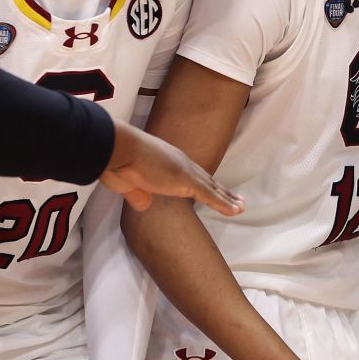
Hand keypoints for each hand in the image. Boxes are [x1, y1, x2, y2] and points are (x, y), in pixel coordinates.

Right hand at [100, 121, 245, 215]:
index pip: (191, 176)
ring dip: (227, 198)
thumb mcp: (127, 182)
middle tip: (236, 199)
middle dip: (221, 190)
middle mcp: (181, 164)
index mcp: (168, 162)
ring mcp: (185, 172)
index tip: (213, 190)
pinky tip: (236, 210)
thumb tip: (144, 204)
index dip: (204, 184)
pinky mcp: (186, 181)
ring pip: (212, 188)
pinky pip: (209, 195)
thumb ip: (137, 193)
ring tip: (241, 206)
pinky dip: (223, 204)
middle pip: (207, 180)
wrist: (118, 149)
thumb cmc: (118, 161)